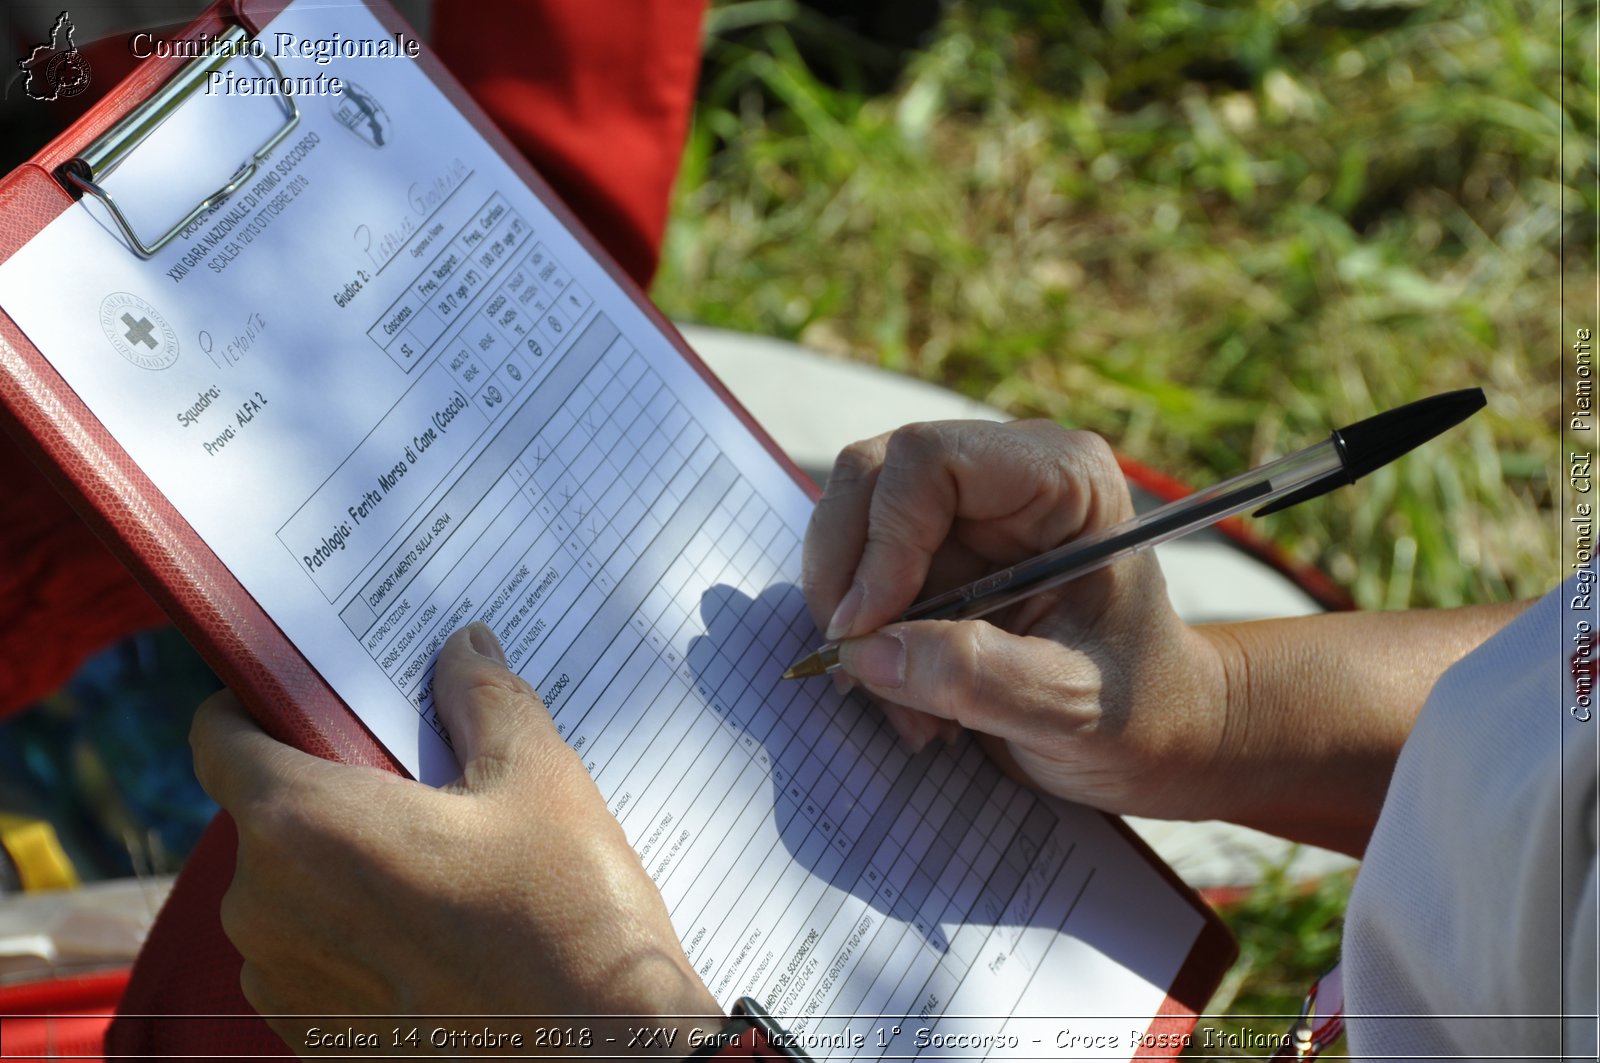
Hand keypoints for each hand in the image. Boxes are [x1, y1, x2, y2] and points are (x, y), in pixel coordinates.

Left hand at [191, 623, 720, 1052]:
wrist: (599, 1061)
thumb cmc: (566, 922)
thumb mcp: (540, 779)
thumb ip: (485, 698)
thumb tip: (463, 649)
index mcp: (301, 823)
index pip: (218, 734)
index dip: (260, 703)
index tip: (318, 699)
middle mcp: (263, 905)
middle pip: (268, 809)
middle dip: (335, 786)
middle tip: (424, 778)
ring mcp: (280, 982)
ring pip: (292, 885)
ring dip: (348, 864)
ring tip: (449, 860)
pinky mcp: (309, 1037)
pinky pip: (312, 953)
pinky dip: (359, 929)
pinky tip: (444, 927)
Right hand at [801, 420, 1232, 819]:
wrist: (1159, 738)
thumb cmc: (1144, 713)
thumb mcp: (1072, 707)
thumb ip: (975, 676)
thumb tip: (865, 653)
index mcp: (1062, 478)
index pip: (928, 461)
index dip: (882, 540)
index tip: (866, 630)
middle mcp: (1006, 475)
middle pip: (871, 477)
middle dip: (847, 576)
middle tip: (856, 667)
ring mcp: (965, 513)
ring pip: (850, 526)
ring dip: (854, 618)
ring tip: (903, 703)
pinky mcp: (934, 557)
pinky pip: (859, 576)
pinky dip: (863, 641)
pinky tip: (909, 698)